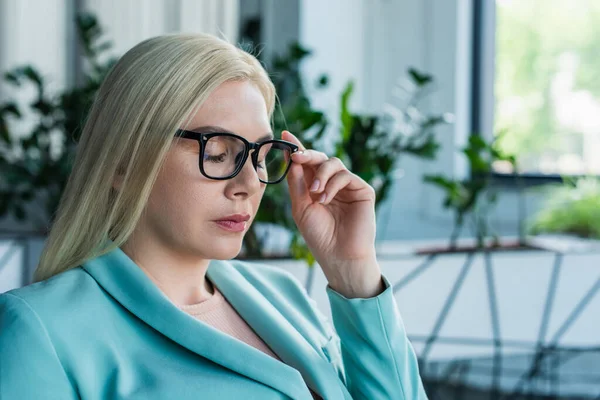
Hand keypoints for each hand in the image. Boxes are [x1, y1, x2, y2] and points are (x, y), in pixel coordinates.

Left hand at [282, 131, 383, 297]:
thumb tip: (291, 158)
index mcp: (315, 187)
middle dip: (307, 155)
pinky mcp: (362, 190)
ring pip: (333, 163)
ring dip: (321, 173)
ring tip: (315, 192)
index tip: (284, 136)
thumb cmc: (319, 236)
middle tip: (296, 156)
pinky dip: (333, 184)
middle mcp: (331, 184)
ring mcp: (347, 186)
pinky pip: (346, 175)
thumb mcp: (301, 207)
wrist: (339, 256)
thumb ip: (296, 183)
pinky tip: (325, 199)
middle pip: (320, 159)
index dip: (296, 149)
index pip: (305, 164)